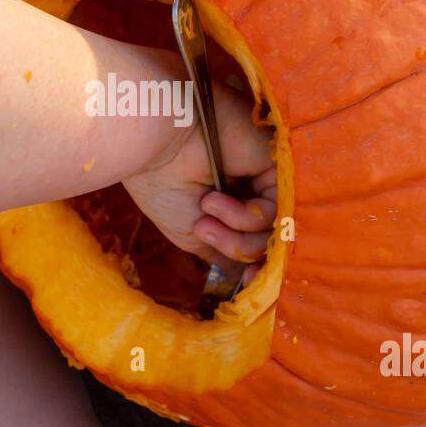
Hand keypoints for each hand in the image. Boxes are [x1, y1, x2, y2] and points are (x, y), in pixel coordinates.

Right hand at [122, 80, 276, 268]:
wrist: (150, 142)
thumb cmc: (160, 183)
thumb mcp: (193, 234)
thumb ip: (228, 252)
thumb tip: (250, 278)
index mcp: (230, 201)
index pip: (259, 241)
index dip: (258, 268)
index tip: (249, 283)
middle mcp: (250, 187)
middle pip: (269, 237)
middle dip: (241, 249)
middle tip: (206, 235)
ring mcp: (263, 175)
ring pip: (273, 227)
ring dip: (237, 235)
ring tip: (203, 219)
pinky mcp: (273, 162)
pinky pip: (275, 207)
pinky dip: (245, 216)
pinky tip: (214, 202)